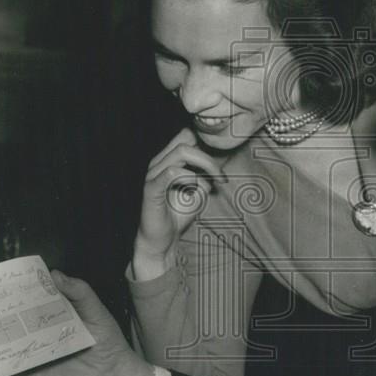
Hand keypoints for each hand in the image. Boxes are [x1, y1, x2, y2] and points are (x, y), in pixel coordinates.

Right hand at [19, 270, 154, 375]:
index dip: (19, 292)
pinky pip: (10, 368)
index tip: (1, 281)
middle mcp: (41, 334)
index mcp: (55, 317)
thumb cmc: (108, 343)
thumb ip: (79, 292)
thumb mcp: (96, 311)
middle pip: (16, 322)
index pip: (33, 302)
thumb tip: (53, 273)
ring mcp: (34, 355)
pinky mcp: (31, 375)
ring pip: (8, 344)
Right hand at [134, 128, 225, 279]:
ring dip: (205, 165)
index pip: (187, 134)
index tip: (224, 161)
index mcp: (168, 159)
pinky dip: (190, 178)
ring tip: (215, 182)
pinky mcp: (151, 189)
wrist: (162, 241)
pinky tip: (198, 189)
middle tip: (221, 176)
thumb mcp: (200, 189)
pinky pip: (172, 172)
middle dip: (210, 154)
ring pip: (182, 151)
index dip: (207, 142)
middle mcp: (159, 162)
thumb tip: (222, 158)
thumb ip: (207, 173)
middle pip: (186, 138)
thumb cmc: (179, 214)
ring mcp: (154, 174)